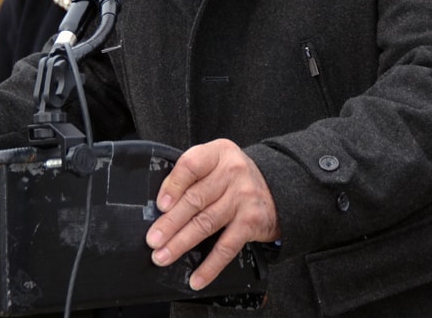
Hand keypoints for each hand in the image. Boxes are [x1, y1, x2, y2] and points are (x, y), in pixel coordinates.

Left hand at [145, 139, 279, 289]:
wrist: (277, 187)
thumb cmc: (235, 177)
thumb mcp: (216, 163)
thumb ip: (192, 176)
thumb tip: (162, 205)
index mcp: (218, 154)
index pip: (191, 165)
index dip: (173, 186)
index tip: (160, 205)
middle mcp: (232, 172)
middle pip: (195, 199)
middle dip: (170, 223)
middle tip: (153, 239)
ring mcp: (243, 198)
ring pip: (206, 224)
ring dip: (181, 243)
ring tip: (163, 256)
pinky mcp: (251, 222)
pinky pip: (226, 247)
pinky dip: (210, 266)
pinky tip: (196, 277)